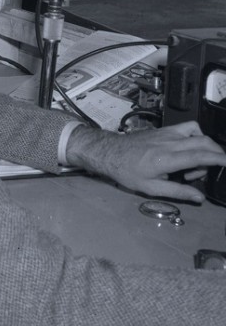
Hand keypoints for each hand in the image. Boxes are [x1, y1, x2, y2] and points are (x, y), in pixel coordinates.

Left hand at [65, 120, 225, 202]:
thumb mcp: (150, 188)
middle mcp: (169, 143)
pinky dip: (196, 136)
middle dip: (216, 155)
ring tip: (194, 163)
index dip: (218, 159)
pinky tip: (188, 149)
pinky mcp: (164, 129)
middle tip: (206, 172)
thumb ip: (177, 192)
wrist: (109, 152)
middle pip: (204, 142)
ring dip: (205, 146)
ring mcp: (167, 133)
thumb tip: (200, 198)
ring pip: (197, 132)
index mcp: (166, 159)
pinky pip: (187, 128)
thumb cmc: (127, 171)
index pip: (200, 155)